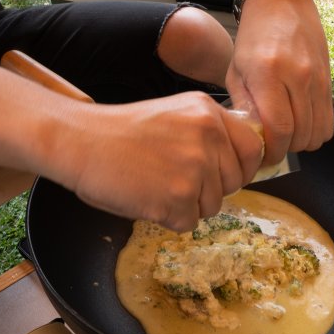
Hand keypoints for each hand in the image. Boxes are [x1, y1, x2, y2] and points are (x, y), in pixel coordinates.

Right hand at [55, 92, 264, 232]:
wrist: (79, 142)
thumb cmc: (120, 133)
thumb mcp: (174, 114)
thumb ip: (207, 132)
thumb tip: (237, 165)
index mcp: (208, 111)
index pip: (253, 148)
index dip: (242, 168)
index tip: (226, 176)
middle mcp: (209, 136)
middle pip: (234, 182)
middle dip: (210, 190)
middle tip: (174, 181)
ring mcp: (196, 167)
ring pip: (212, 206)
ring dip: (187, 205)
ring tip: (154, 185)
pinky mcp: (179, 197)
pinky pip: (188, 222)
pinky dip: (168, 219)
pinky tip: (146, 198)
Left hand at [226, 0, 333, 164]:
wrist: (281, 3)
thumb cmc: (252, 38)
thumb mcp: (235, 71)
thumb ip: (243, 107)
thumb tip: (252, 140)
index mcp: (268, 74)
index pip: (279, 129)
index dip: (272, 151)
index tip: (263, 156)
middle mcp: (297, 76)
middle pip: (300, 134)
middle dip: (285, 149)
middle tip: (272, 146)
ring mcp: (317, 78)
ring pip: (318, 131)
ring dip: (302, 142)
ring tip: (287, 136)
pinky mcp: (329, 79)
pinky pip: (329, 119)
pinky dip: (316, 130)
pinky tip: (301, 124)